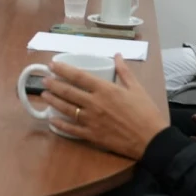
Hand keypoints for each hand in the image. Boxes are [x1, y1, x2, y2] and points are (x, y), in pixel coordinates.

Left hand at [39, 56, 167, 159]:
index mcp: (105, 89)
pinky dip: (59, 124)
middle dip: (53, 84)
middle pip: (68, 92)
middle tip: (43, 79)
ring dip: (53, 101)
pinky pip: (71, 129)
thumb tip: (117, 55)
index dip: (62, 70)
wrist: (152, 140)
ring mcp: (91, 120)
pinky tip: (51, 120)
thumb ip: (124, 71)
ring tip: (43, 95)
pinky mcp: (91, 135)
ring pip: (66, 108)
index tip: (52, 65)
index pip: (78, 76)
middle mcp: (94, 103)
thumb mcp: (137, 88)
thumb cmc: (146, 112)